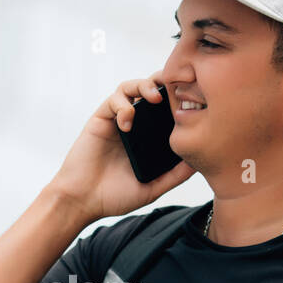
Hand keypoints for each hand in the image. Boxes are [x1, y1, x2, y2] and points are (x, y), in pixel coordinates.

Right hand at [50, 73, 196, 221]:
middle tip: (175, 89)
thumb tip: (199, 161)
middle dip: (164, 82)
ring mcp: (117, 120)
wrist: (83, 200)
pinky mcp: (100, 119)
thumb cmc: (114, 196)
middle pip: (150, 90)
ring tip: (154, 97)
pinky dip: (123, 106)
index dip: (179, 99)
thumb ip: (175, 175)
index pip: (166, 109)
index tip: (194, 100)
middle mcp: (134, 125)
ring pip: (131, 88)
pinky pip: (113, 101)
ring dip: (144, 86)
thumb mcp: (153, 188)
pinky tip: (127, 123)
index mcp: (148, 137)